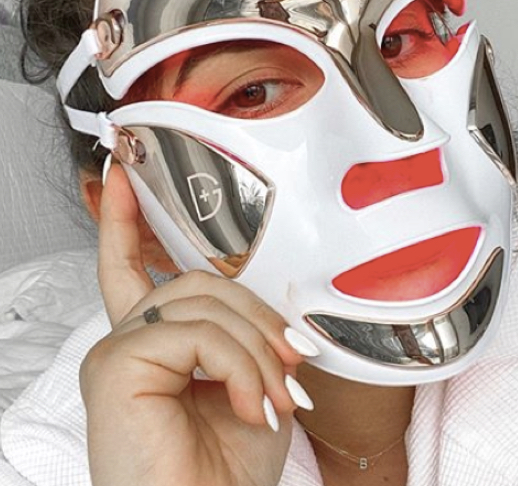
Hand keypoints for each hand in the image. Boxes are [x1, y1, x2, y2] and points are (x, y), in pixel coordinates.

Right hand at [80, 164, 308, 485]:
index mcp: (157, 344)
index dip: (129, 218)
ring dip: (257, 348)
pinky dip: (239, 364)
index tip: (128, 172)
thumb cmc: (230, 469)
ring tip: (275, 397)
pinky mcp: (114, 365)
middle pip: (198, 280)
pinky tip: (250, 403)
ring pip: (204, 301)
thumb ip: (248, 330)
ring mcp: (117, 351)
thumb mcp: (253, 381)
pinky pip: (197, 331)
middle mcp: (128, 340)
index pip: (133, 265)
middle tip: (293, 366)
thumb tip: (273, 297)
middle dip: (258, 319)